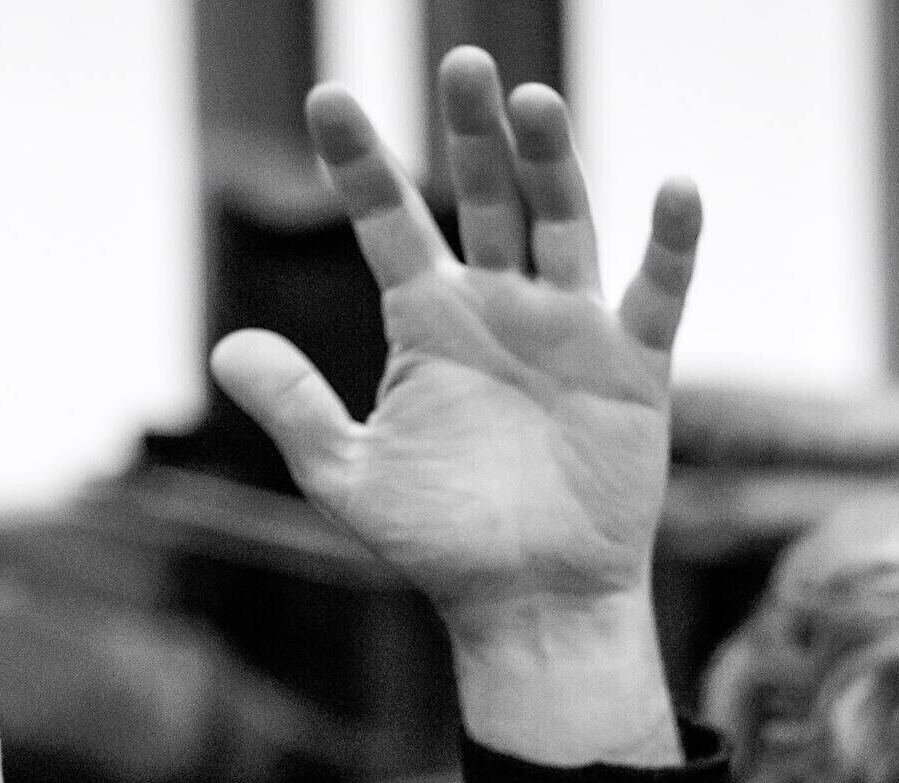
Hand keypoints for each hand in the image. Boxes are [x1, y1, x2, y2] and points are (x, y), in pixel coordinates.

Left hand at [211, 47, 700, 763]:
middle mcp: (499, 305)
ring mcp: (569, 328)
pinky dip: (670, 243)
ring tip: (532, 101)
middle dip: (471, 130)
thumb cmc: (440, 546)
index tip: (329, 98)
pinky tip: (674, 188)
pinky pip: (655, 292)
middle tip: (457, 61)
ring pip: (562, 220)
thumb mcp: (351, 481)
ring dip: (550, 161)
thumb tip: (224, 347)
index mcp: (427, 320)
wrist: (529, 604)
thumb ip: (295, 411)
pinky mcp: (632, 366)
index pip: (387, 220)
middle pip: (482, 195)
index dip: (359, 162)